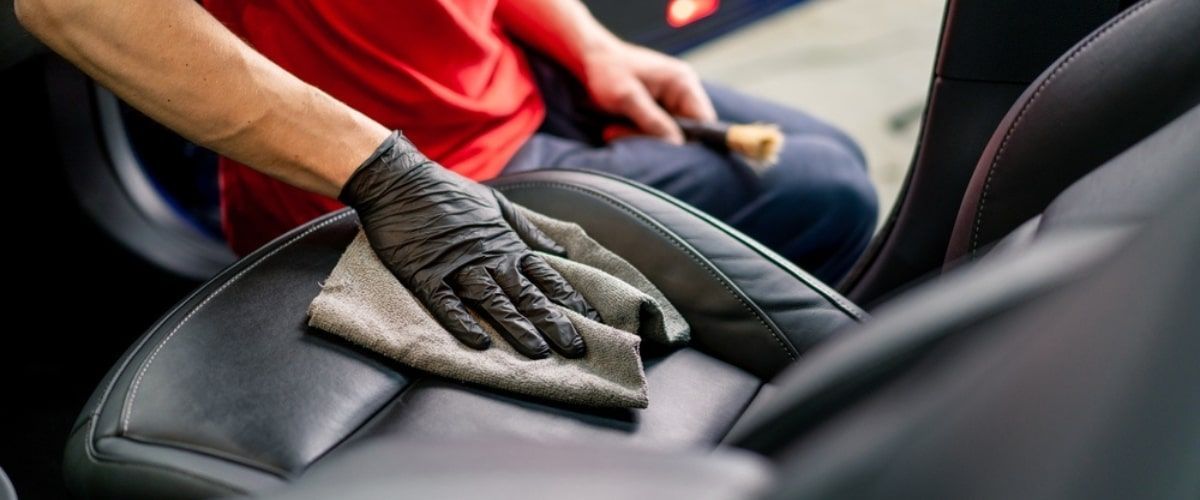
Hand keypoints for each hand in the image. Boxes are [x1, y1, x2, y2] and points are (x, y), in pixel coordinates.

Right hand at [340, 132, 600, 358]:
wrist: (400, 180)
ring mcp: (455, 267)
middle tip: (576, 347)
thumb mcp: (497, 206)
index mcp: (505, 245)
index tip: (592, 321)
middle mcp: (487, 259)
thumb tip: (558, 250)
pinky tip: (478, 342)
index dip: (570, 300)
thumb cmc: (449, 192)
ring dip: (517, 327)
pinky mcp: (424, 274)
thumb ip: (528, 231)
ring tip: (538, 352)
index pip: (546, 277)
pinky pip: (445, 303)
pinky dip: (461, 322)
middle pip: (526, 295)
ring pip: (493, 302)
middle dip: (553, 322)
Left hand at [580, 42, 716, 143]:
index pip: (704, 119)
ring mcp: (669, 101)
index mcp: (683, 82)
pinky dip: (638, 134)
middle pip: (686, 130)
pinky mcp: (656, 110)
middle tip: (629, 136)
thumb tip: (676, 144)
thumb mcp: (627, 96)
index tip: (671, 154)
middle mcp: (682, 92)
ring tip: (616, 130)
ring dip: (643, 137)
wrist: (591, 59)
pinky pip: (655, 130)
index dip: (693, 141)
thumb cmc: (608, 70)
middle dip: (660, 140)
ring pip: (668, 134)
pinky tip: (618, 128)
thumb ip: (652, 120)